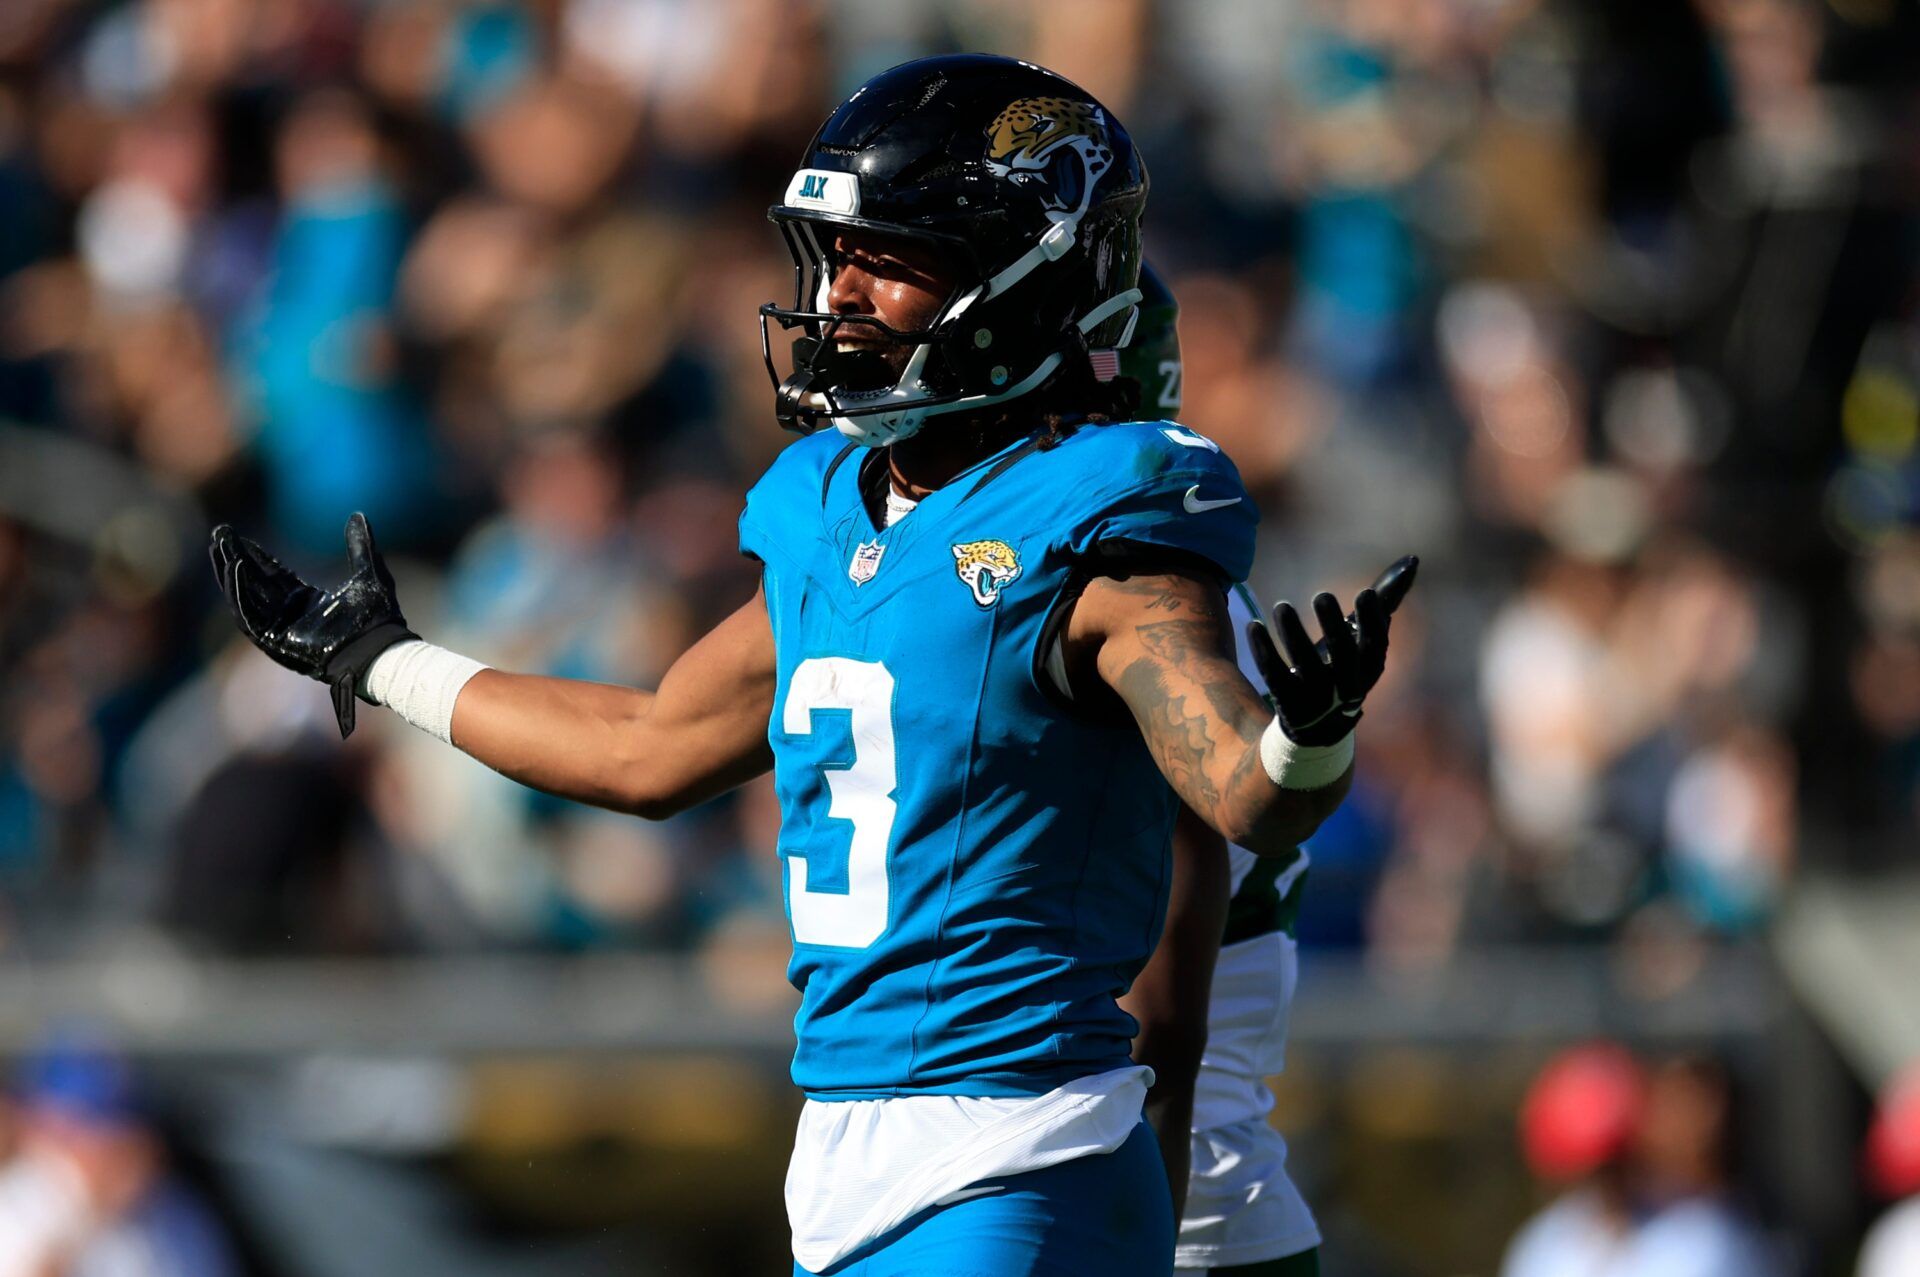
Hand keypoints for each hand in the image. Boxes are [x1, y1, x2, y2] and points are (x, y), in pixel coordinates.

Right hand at [209, 512, 416, 737]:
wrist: (380, 648)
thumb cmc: (377, 619)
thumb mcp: (369, 574)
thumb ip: (360, 546)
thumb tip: (359, 515)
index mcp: (307, 601)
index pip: (272, 575)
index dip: (255, 556)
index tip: (238, 536)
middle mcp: (289, 614)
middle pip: (253, 582)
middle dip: (234, 558)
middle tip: (219, 534)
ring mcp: (280, 630)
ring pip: (244, 597)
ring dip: (229, 572)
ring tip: (218, 547)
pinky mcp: (275, 642)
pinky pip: (249, 616)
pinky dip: (239, 593)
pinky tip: (235, 567)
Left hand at [1246, 555, 1417, 746]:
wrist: (1319, 726)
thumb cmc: (1344, 668)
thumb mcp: (1363, 637)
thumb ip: (1385, 600)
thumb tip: (1412, 559)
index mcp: (1369, 669)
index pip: (1376, 646)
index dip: (1373, 621)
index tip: (1365, 593)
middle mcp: (1346, 687)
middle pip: (1343, 657)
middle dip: (1334, 626)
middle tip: (1322, 594)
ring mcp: (1317, 699)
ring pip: (1305, 666)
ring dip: (1293, 634)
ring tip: (1281, 605)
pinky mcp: (1288, 705)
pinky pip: (1274, 677)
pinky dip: (1264, 651)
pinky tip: (1254, 626)